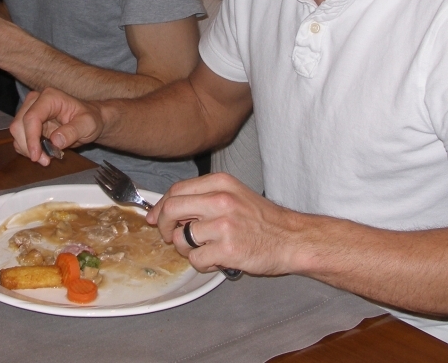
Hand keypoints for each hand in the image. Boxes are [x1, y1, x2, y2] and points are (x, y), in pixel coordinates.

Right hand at [9, 88, 103, 165]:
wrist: (90, 120)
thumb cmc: (90, 119)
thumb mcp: (88, 125)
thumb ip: (73, 131)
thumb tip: (55, 141)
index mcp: (50, 97)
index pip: (31, 117)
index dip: (31, 138)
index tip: (37, 156)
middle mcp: (36, 102)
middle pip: (19, 125)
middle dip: (28, 146)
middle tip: (44, 161)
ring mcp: (30, 112)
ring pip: (17, 133)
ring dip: (27, 150)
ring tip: (46, 159)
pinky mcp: (29, 124)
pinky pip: (20, 138)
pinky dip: (28, 149)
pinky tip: (42, 154)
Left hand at [148, 173, 296, 276]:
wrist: (291, 238)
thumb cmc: (262, 219)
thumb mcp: (234, 194)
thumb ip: (202, 198)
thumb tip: (163, 211)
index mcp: (220, 183)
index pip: (176, 190)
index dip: (161, 206)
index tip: (156, 218)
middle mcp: (220, 200)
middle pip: (172, 210)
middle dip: (164, 227)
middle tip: (171, 236)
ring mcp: (224, 225)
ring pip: (181, 239)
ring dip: (187, 249)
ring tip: (206, 249)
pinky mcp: (227, 249)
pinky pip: (196, 259)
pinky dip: (202, 264)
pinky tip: (217, 259)